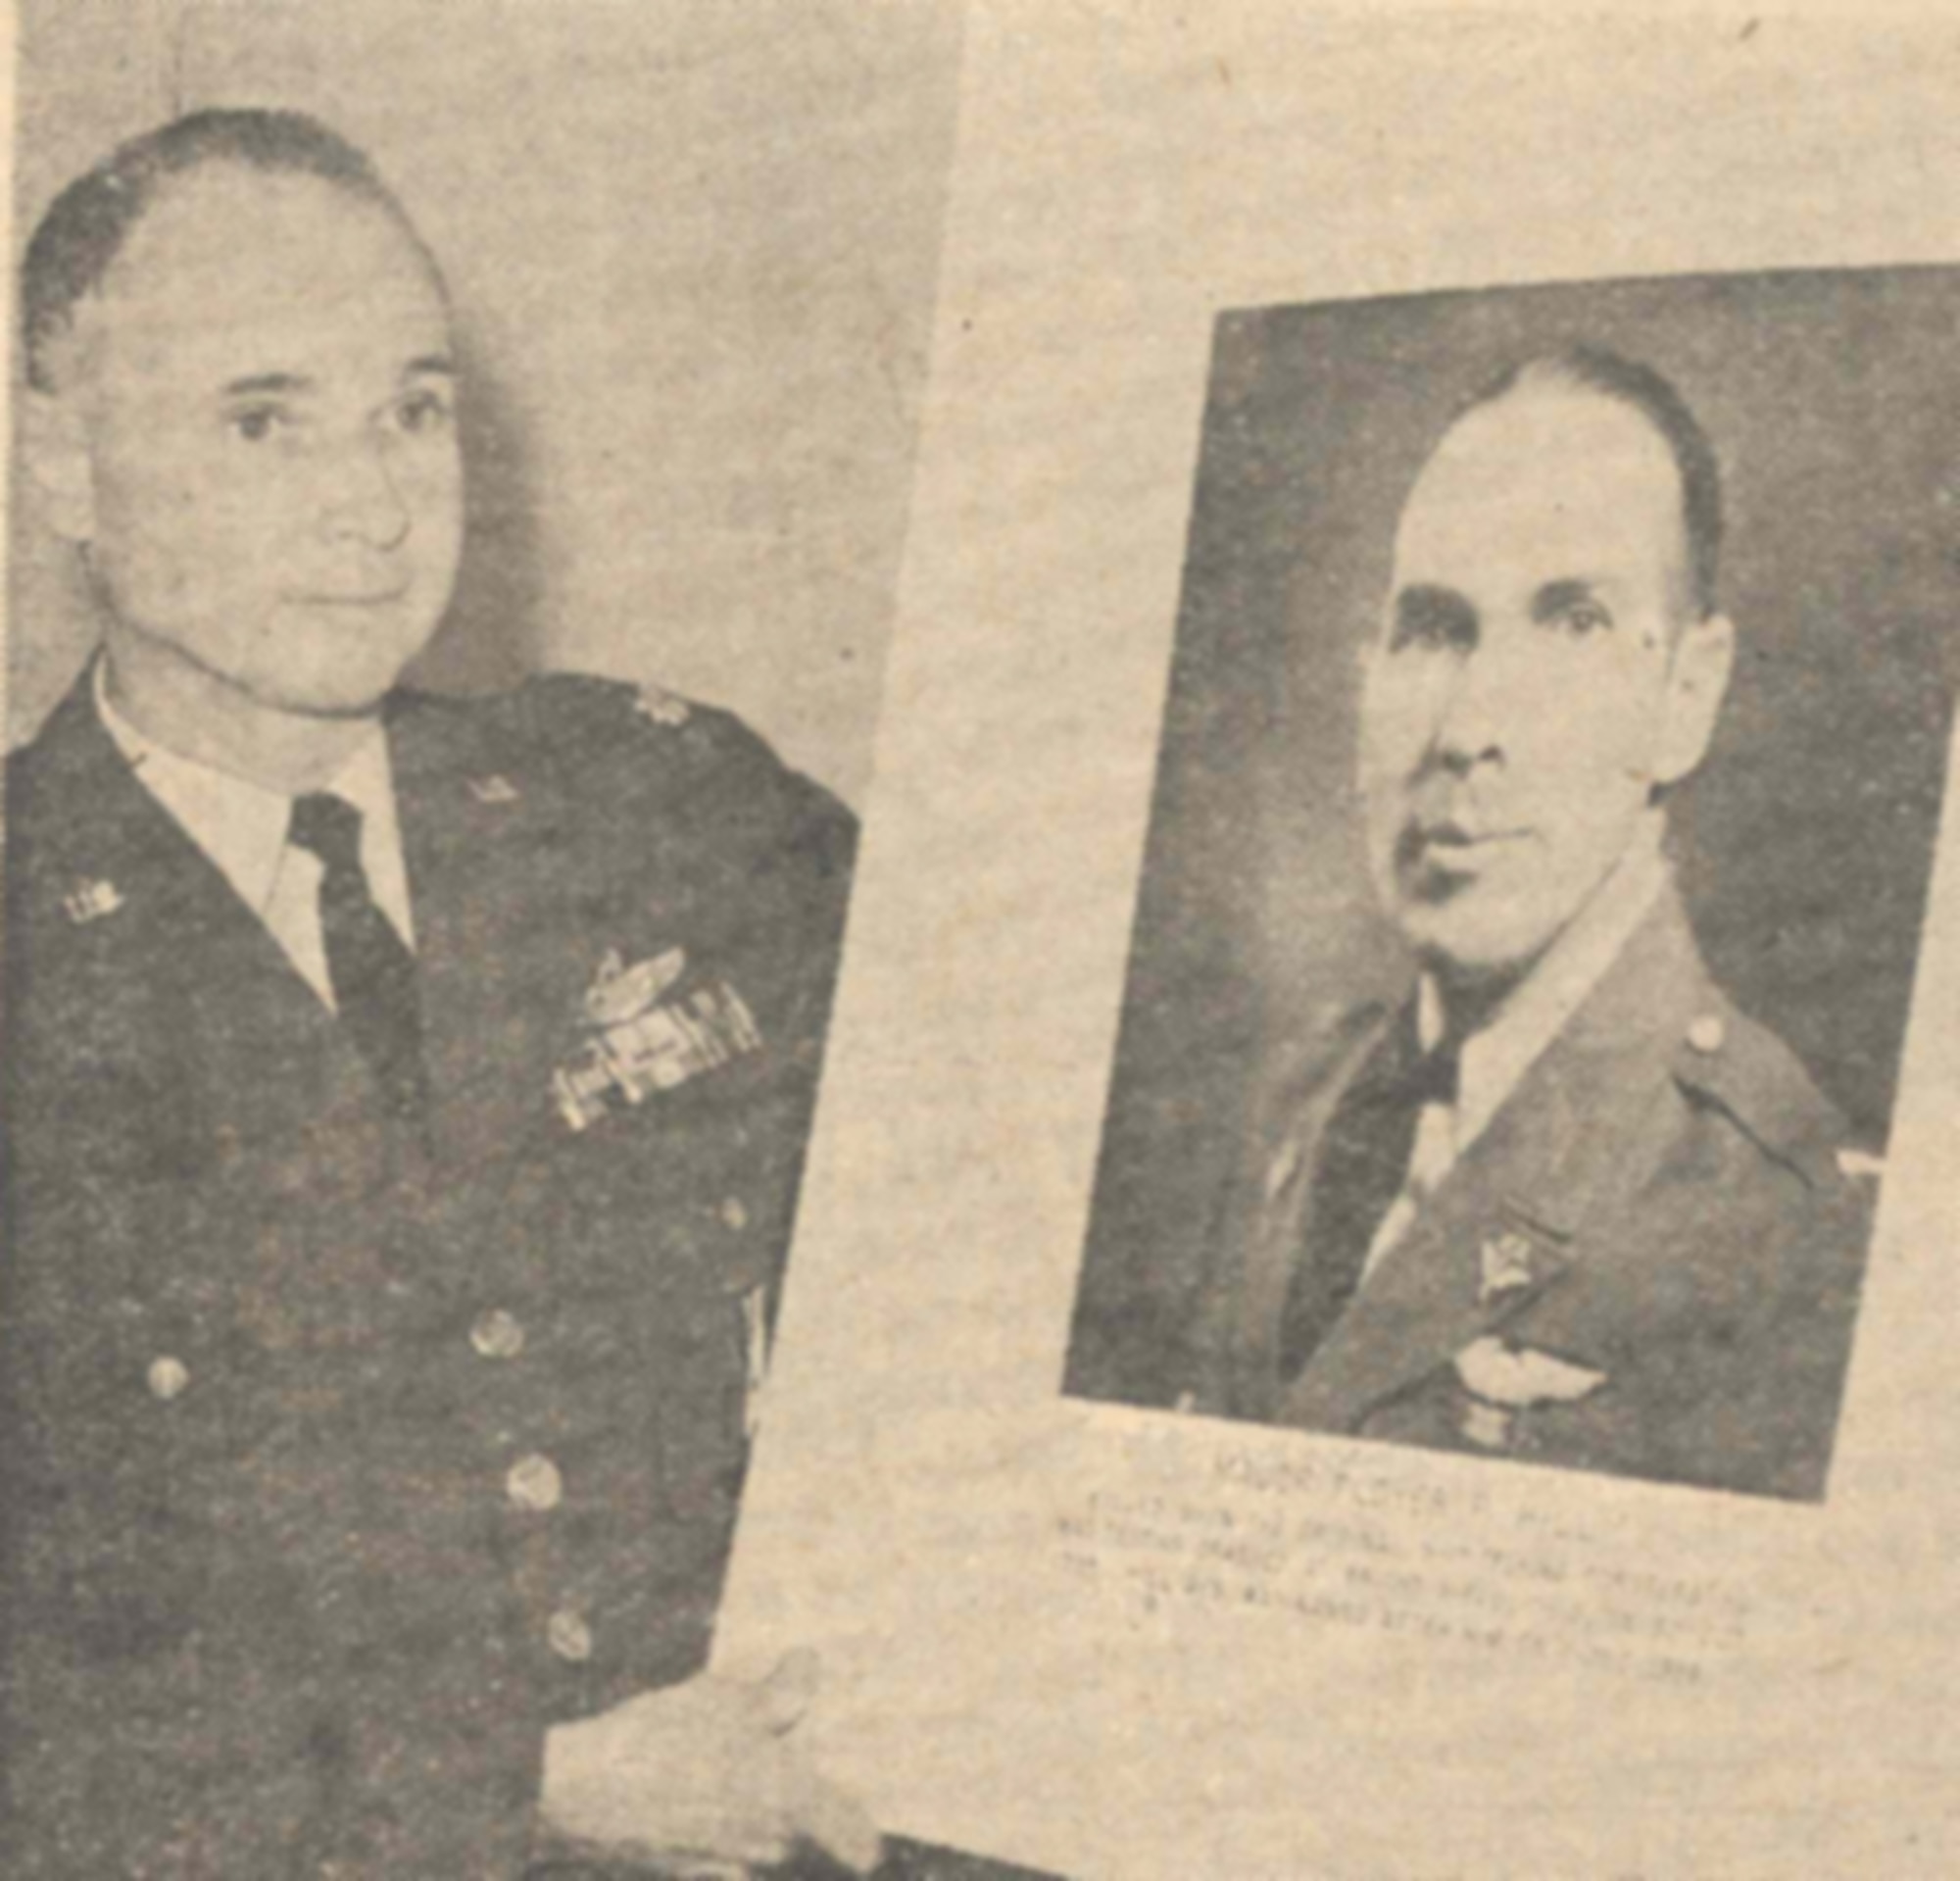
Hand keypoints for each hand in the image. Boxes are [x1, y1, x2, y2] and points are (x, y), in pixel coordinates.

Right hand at [539, 1650, 880, 1875]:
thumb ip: (780, 1694)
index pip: (855, 1839)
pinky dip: (716, 1837)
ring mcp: (723, 1868)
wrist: (579, 1794)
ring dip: (754, 1822)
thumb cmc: (662, 1740)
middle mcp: (765, 1846)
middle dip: (797, 1813)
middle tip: (776, 1765)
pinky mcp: (683, 1873)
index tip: (863, 1832)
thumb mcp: (726, 1700)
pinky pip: (720, 1859)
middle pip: (802, 1840)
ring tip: (725, 1774)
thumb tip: (810, 1668)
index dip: (858, 1833)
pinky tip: (691, 1800)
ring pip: (761, 1848)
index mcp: (789, 1800)